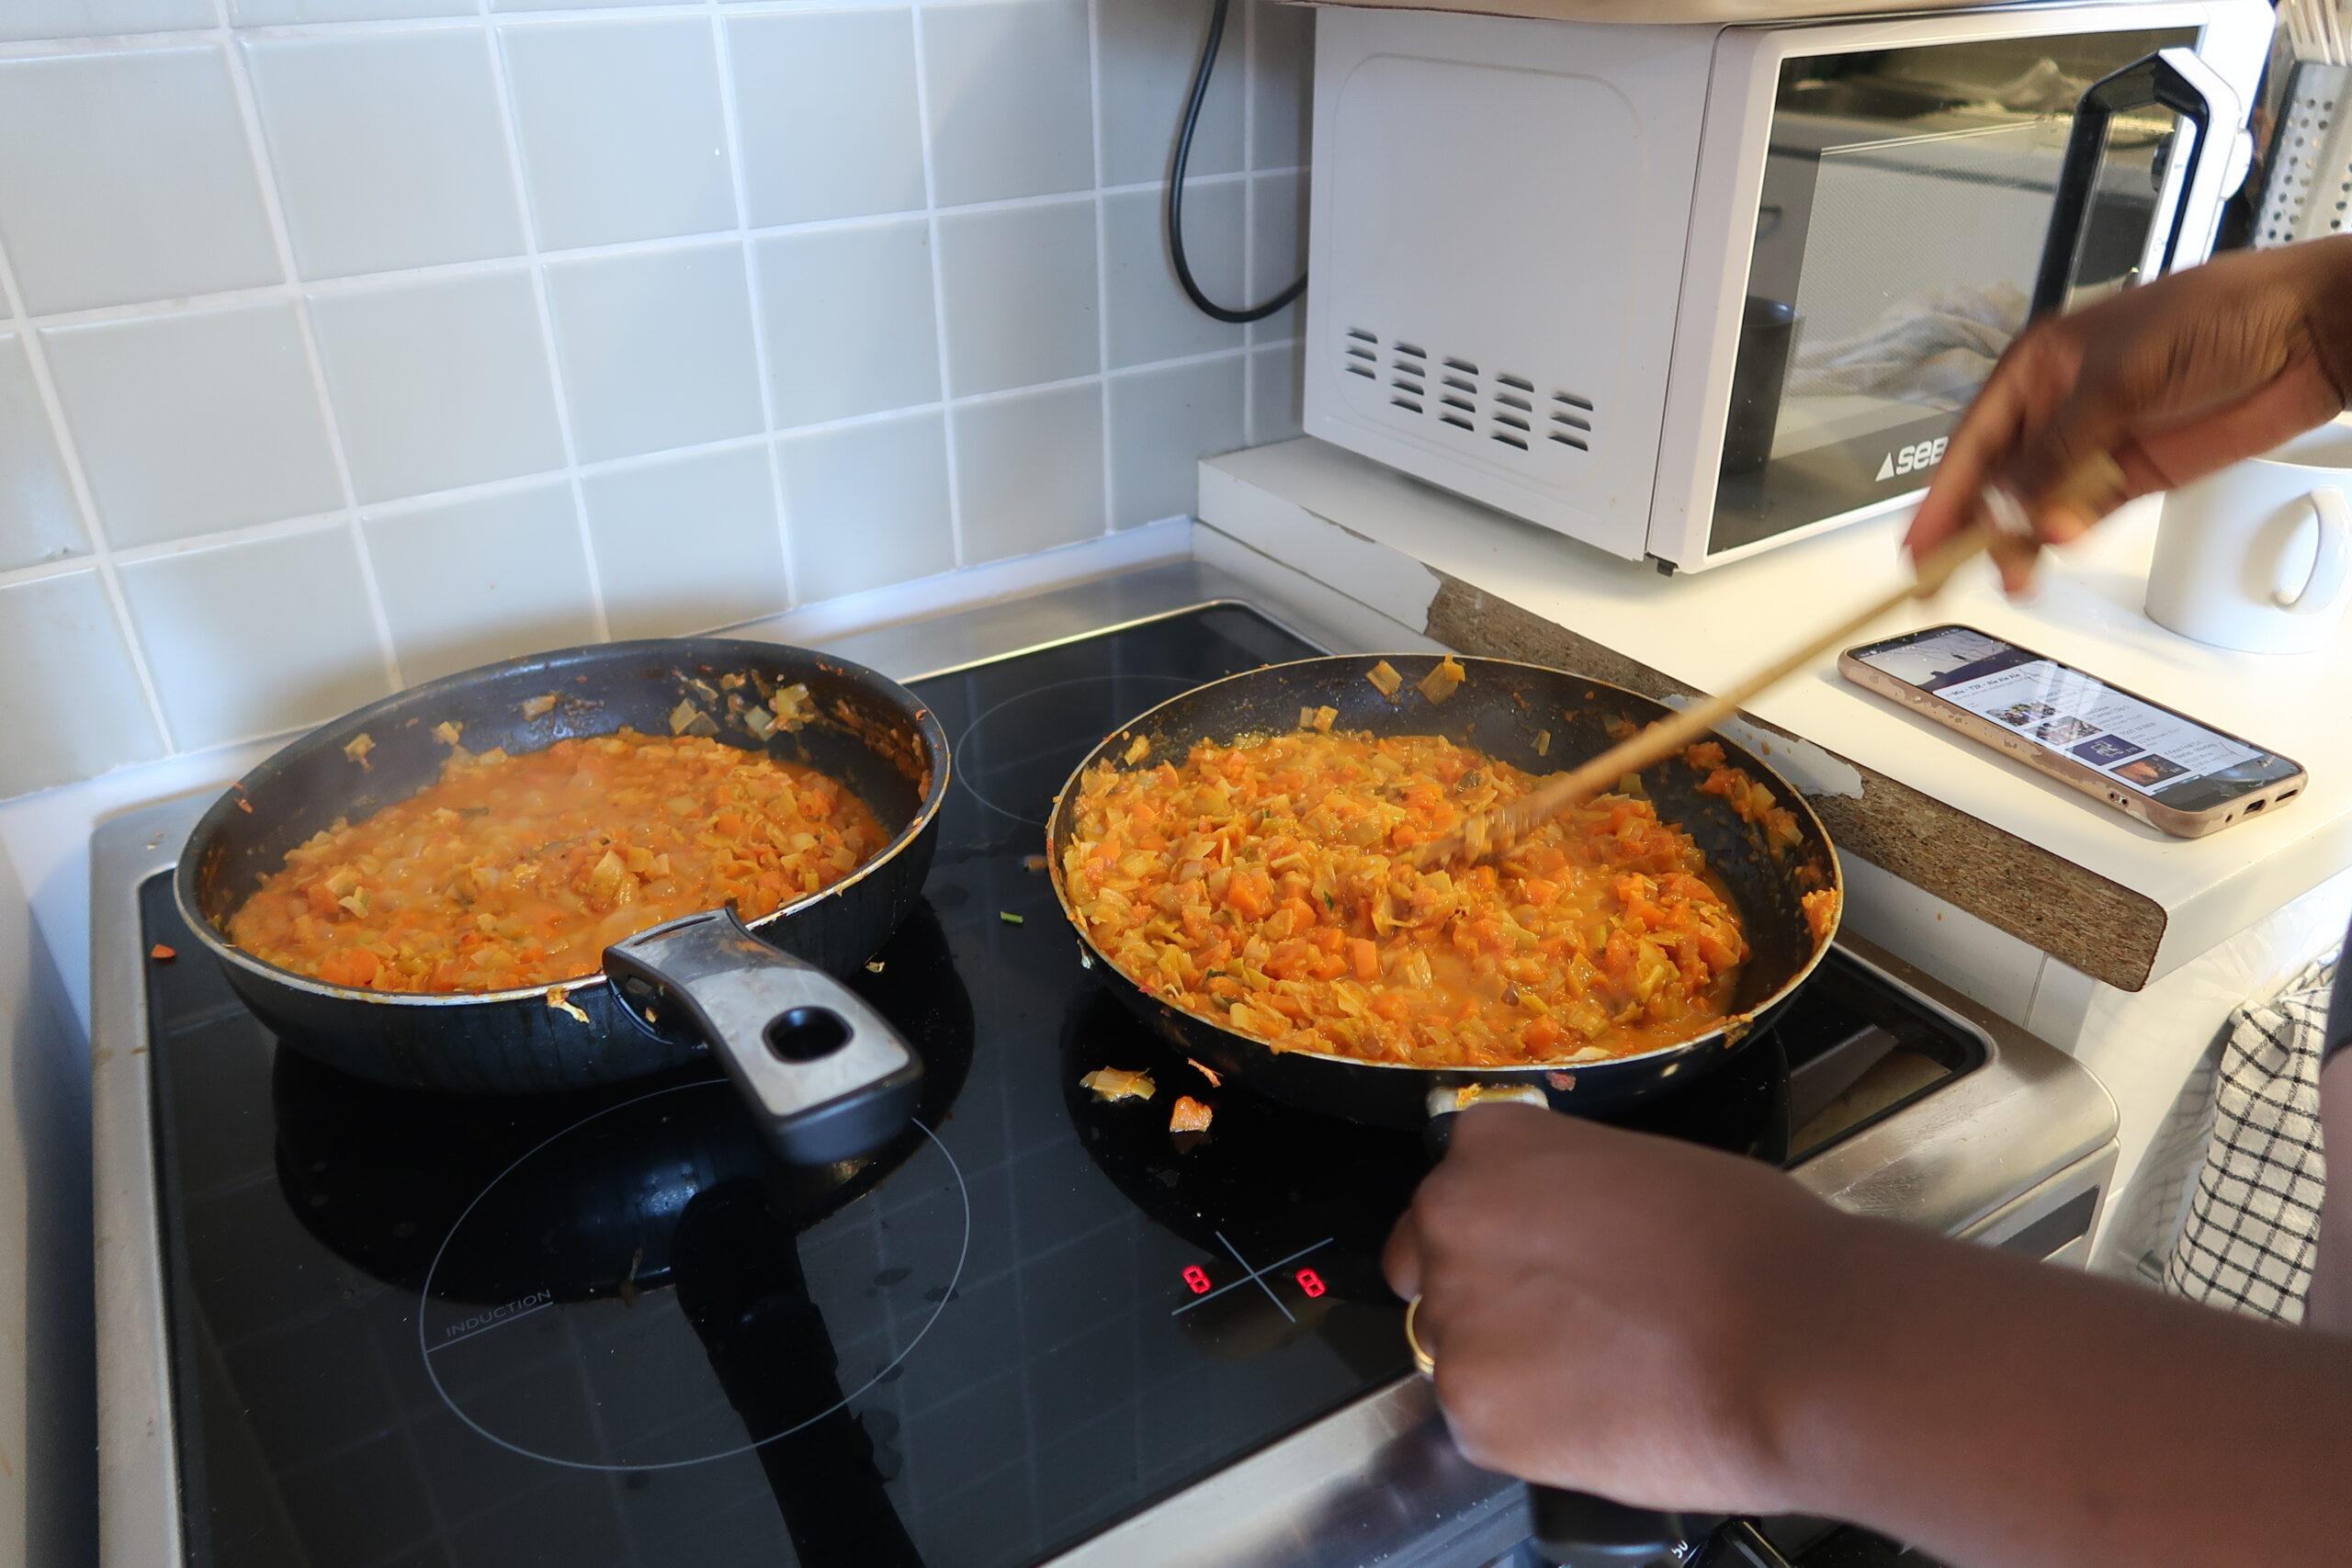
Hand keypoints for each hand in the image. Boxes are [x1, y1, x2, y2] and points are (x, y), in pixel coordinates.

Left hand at [1382, 1105, 1844, 1514]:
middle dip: (1489, 1297)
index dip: (1500, 1236)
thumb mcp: (1641, 1168)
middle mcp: (1449, 1220)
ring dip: (1510, 1366)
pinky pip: (1484, 1423)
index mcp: (1490, 1147)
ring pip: (1459, 1352)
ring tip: (1604, 1372)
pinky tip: (1603, 1413)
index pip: (1452, 1194)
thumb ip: (1565, 1192)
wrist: (1796, 1343)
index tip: (1538, 1259)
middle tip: (1570, 1324)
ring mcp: (1454, 1319)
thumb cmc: (1751, 1248)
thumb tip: (1556, 1230)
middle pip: (1433, 1270)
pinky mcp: (1472, 1413)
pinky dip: (1531, 1430)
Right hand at [1909, 236, 2351, 590]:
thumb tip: (2013, 507)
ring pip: (2037, 507)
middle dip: (1974, 529)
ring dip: (2022, 541)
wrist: (2306, 333)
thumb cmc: (2216, 316)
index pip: (1973, 442)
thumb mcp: (2118, 378)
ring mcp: (2096, 446)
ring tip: (2016, 574)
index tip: (1917, 544)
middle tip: (1946, 576)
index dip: (1941, 496)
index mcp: (2038, 370)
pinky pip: (2083, 516)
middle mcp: (2059, 410)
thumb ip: (2060, 450)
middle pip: (1997, 483)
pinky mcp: (2134, 476)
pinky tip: (2058, 546)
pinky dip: (2068, 535)